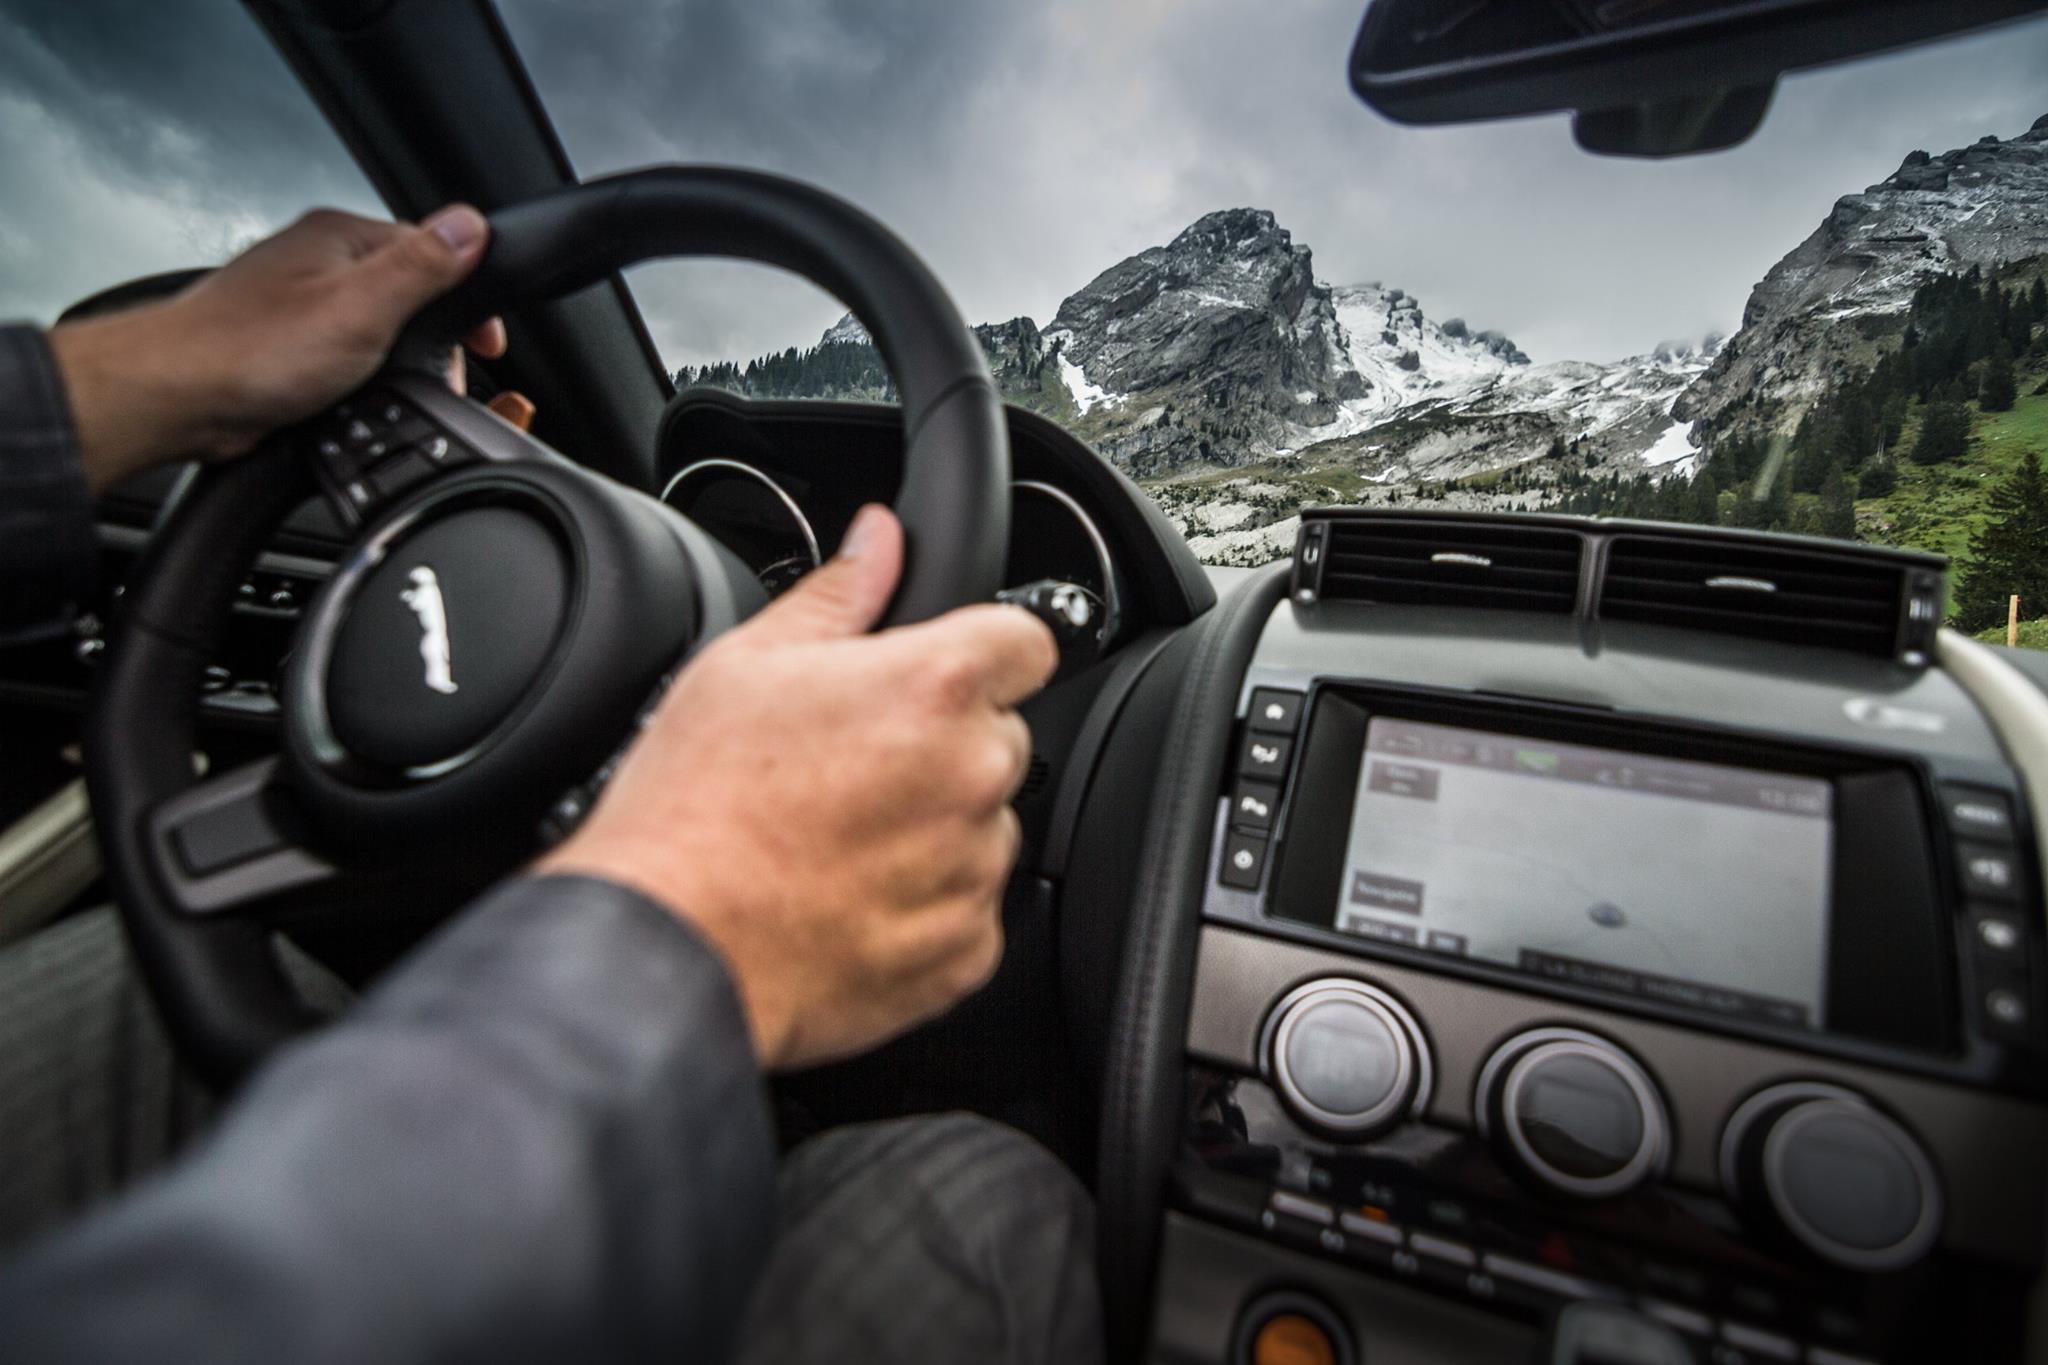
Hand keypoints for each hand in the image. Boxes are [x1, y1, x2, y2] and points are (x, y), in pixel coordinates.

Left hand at [48, 205, 507, 491]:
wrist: (174, 399)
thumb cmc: (249, 351)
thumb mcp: (361, 307)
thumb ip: (422, 265)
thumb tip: (470, 225)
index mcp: (339, 237)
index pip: (431, 250)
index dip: (467, 299)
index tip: (486, 343)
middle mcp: (317, 263)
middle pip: (407, 294)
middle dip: (429, 340)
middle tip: (430, 375)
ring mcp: (299, 304)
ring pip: (376, 332)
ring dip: (390, 365)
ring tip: (377, 390)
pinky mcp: (286, 347)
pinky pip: (345, 360)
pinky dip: (357, 384)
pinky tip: (346, 401)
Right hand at [537, 505, 1059, 1070]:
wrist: (669, 944)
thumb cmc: (693, 809)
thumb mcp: (746, 664)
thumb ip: (838, 594)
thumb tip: (878, 539)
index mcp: (933, 687)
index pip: (1026, 641)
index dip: (983, 651)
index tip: (942, 672)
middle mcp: (972, 775)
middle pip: (999, 737)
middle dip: (943, 745)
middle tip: (851, 767)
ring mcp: (973, 868)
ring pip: (983, 826)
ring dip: (934, 827)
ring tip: (837, 839)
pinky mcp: (966, 950)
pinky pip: (968, 908)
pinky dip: (924, 905)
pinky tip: (846, 896)